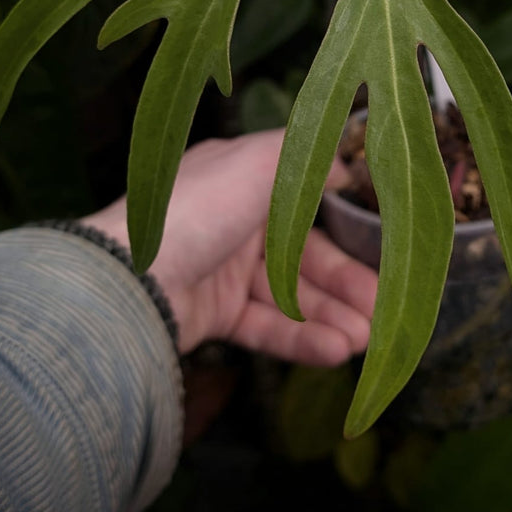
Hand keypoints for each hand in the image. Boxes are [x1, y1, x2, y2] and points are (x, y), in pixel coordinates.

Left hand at [81, 130, 376, 364]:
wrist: (127, 280)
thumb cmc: (196, 209)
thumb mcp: (258, 163)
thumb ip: (308, 160)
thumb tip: (347, 164)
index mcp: (241, 177)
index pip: (305, 199)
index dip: (344, 224)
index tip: (382, 244)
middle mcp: (235, 221)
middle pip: (303, 253)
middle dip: (347, 282)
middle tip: (384, 308)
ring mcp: (222, 270)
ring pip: (290, 294)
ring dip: (331, 315)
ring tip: (367, 339)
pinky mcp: (213, 315)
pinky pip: (267, 326)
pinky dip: (302, 339)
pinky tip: (336, 351)